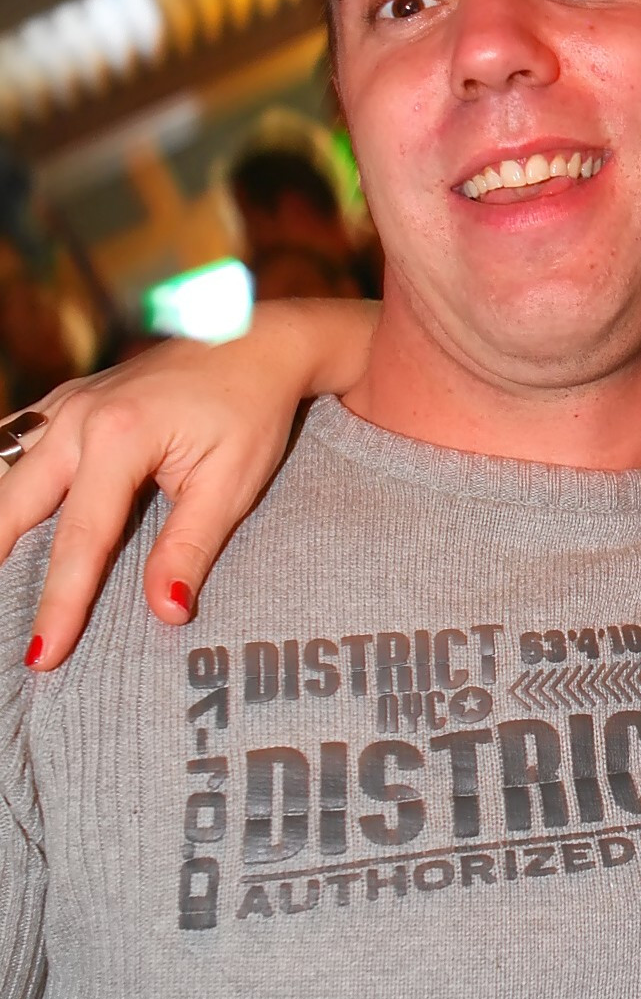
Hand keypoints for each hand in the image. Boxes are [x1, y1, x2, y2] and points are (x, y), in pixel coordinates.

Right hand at [0, 298, 376, 666]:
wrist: (258, 343)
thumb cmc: (251, 413)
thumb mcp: (231, 485)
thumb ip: (190, 547)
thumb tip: (166, 612)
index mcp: (118, 437)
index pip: (81, 540)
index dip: (60, 603)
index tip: (42, 655)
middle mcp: (78, 416)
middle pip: (13, 504)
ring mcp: (66, 403)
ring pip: (2, 471)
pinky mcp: (67, 401)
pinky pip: (13, 444)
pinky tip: (1, 518)